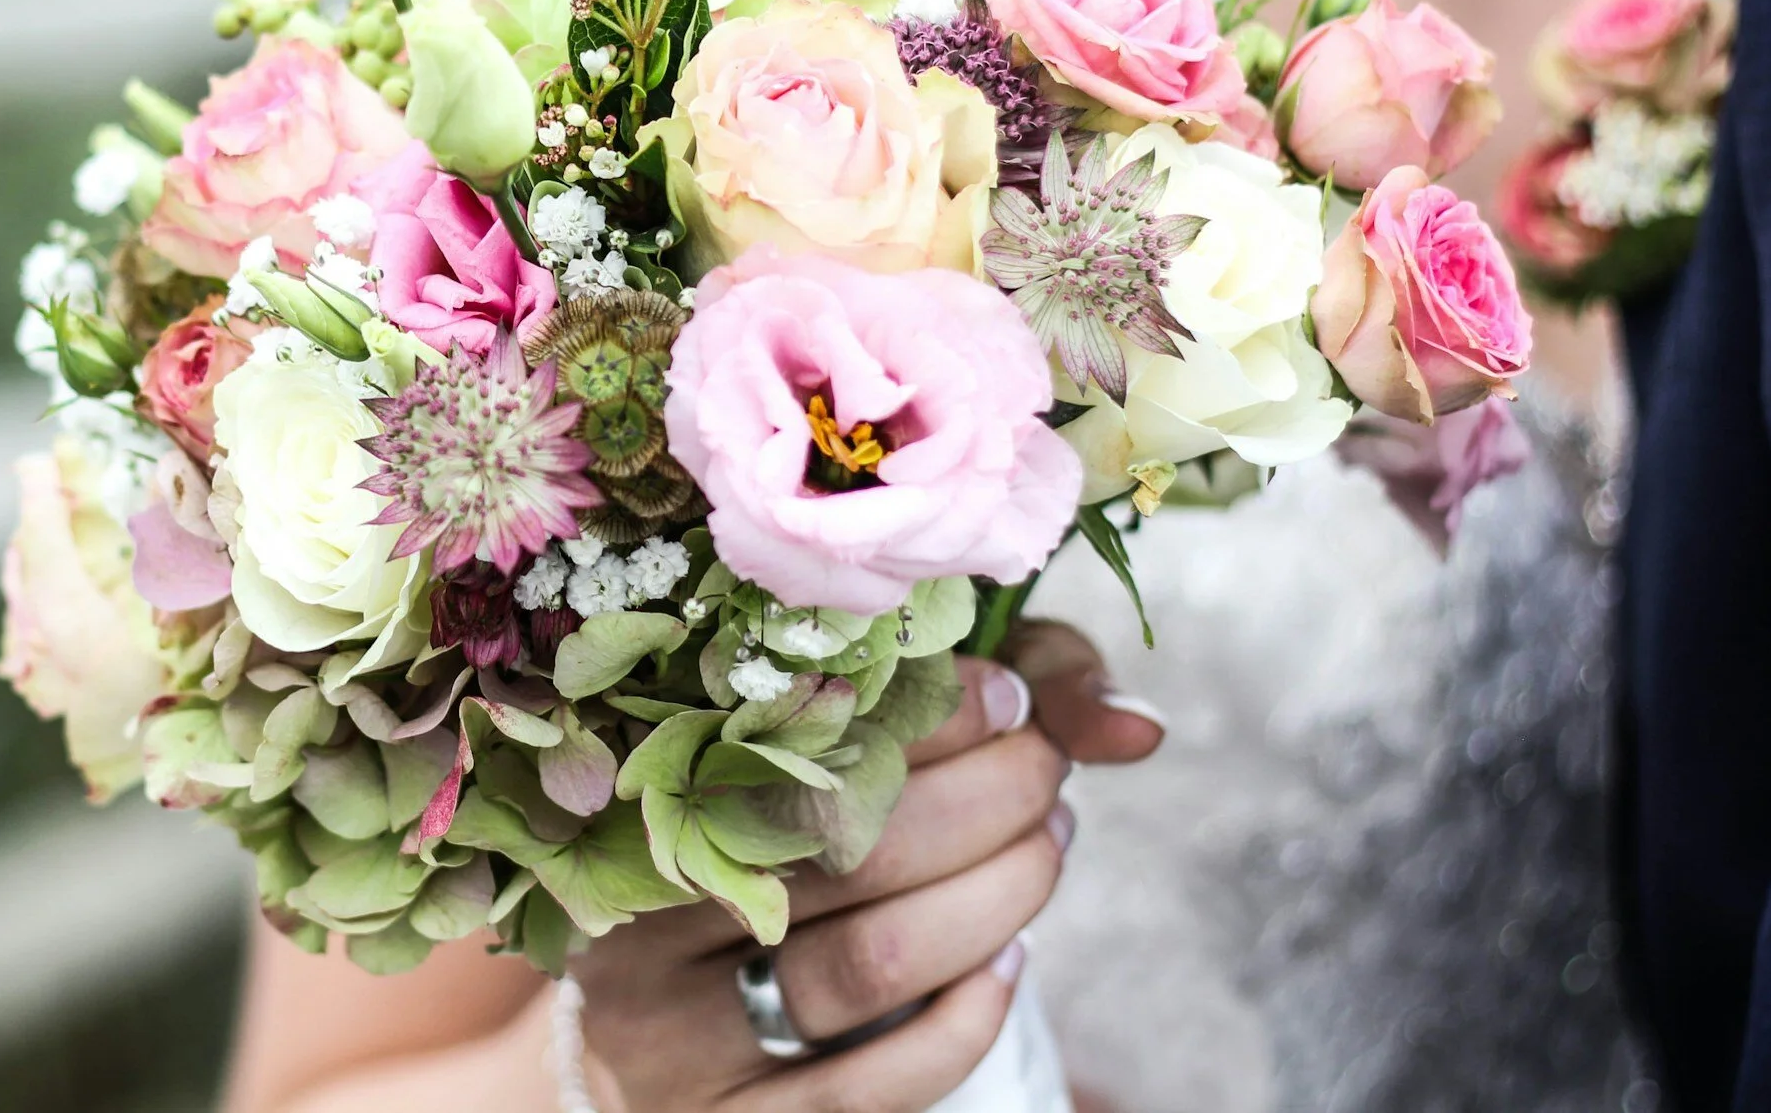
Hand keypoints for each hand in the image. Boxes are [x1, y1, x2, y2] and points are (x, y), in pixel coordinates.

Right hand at [571, 630, 1160, 1112]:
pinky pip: (874, 1083)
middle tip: (1046, 772)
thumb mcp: (829, 759)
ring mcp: (672, 1031)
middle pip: (847, 847)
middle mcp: (637, 912)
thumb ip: (973, 714)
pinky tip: (1012, 961)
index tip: (1007, 696)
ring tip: (1047, 847)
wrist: (634, 1046)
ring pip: (873, 962)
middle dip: (987, 800)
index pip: (799, 733)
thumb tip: (1136, 730)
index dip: (928, 710)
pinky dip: (967, 1018)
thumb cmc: (759, 861)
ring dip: (997, 898)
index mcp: (640, 794)